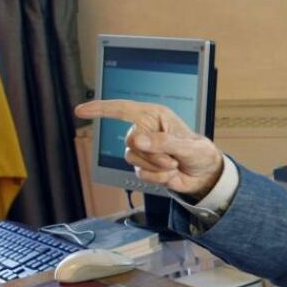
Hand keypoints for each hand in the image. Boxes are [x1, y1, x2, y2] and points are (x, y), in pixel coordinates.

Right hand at [75, 100, 223, 197]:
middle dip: (152, 154)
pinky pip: (140, 173)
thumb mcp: (188, 146)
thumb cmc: (201, 153)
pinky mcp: (145, 166)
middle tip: (172, 159)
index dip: (101, 109)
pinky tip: (170, 174)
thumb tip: (137, 141)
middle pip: (130, 141)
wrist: (206, 176)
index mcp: (155, 116)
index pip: (123, 109)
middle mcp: (146, 130)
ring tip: (173, 165)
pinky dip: (157, 177)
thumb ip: (163, 143)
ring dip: (155, 166)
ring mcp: (144, 149)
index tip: (81, 110)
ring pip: (132, 158)